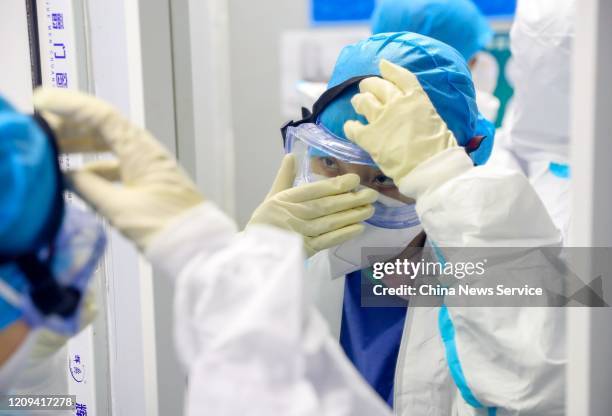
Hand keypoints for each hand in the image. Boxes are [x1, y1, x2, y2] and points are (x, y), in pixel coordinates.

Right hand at [33, 88, 203, 250]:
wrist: (199, 247)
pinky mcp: (150, 183)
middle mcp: (146, 152)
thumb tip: (66, 176)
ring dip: (80, 145)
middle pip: (104, 127)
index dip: (70, 106)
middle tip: (39, 130)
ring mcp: (149, 166)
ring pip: (109, 146)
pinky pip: (116, 165)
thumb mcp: (120, 209)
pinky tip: (77, 178)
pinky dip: (94, 167)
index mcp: (140, 151)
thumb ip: (89, 189)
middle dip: (70, 125)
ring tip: (52, 151)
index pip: (102, 116)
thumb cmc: (166, 228)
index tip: (42, 103)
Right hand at [247, 155, 376, 256]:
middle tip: (371, 194)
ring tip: (369, 209)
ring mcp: (299, 233)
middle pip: (326, 205)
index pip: (314, 190)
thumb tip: (291, 156)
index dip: (335, 185)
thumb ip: (284, 177)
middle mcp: (293, 214)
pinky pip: (327, 241)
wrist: (253, 252)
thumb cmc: (264, 223)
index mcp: (286, 199)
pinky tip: (358, 228)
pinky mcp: (304, 250)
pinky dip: (343, 234)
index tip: (354, 180)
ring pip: (329, 222)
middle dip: (350, 199)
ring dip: (351, 216)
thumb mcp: (272, 197)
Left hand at [344, 59, 457, 184]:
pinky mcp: (368, 136)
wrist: (430, 167)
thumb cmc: (440, 149)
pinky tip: (351, 128)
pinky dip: (350, 127)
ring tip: (358, 105)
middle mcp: (396, 103)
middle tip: (366, 90)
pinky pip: (353, 127)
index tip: (382, 65)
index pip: (401, 76)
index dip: (390, 69)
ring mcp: (381, 118)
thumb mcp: (436, 121)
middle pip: (376, 85)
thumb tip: (415, 115)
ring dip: (359, 101)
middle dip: (369, 86)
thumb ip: (421, 112)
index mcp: (416, 98)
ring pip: (362, 101)